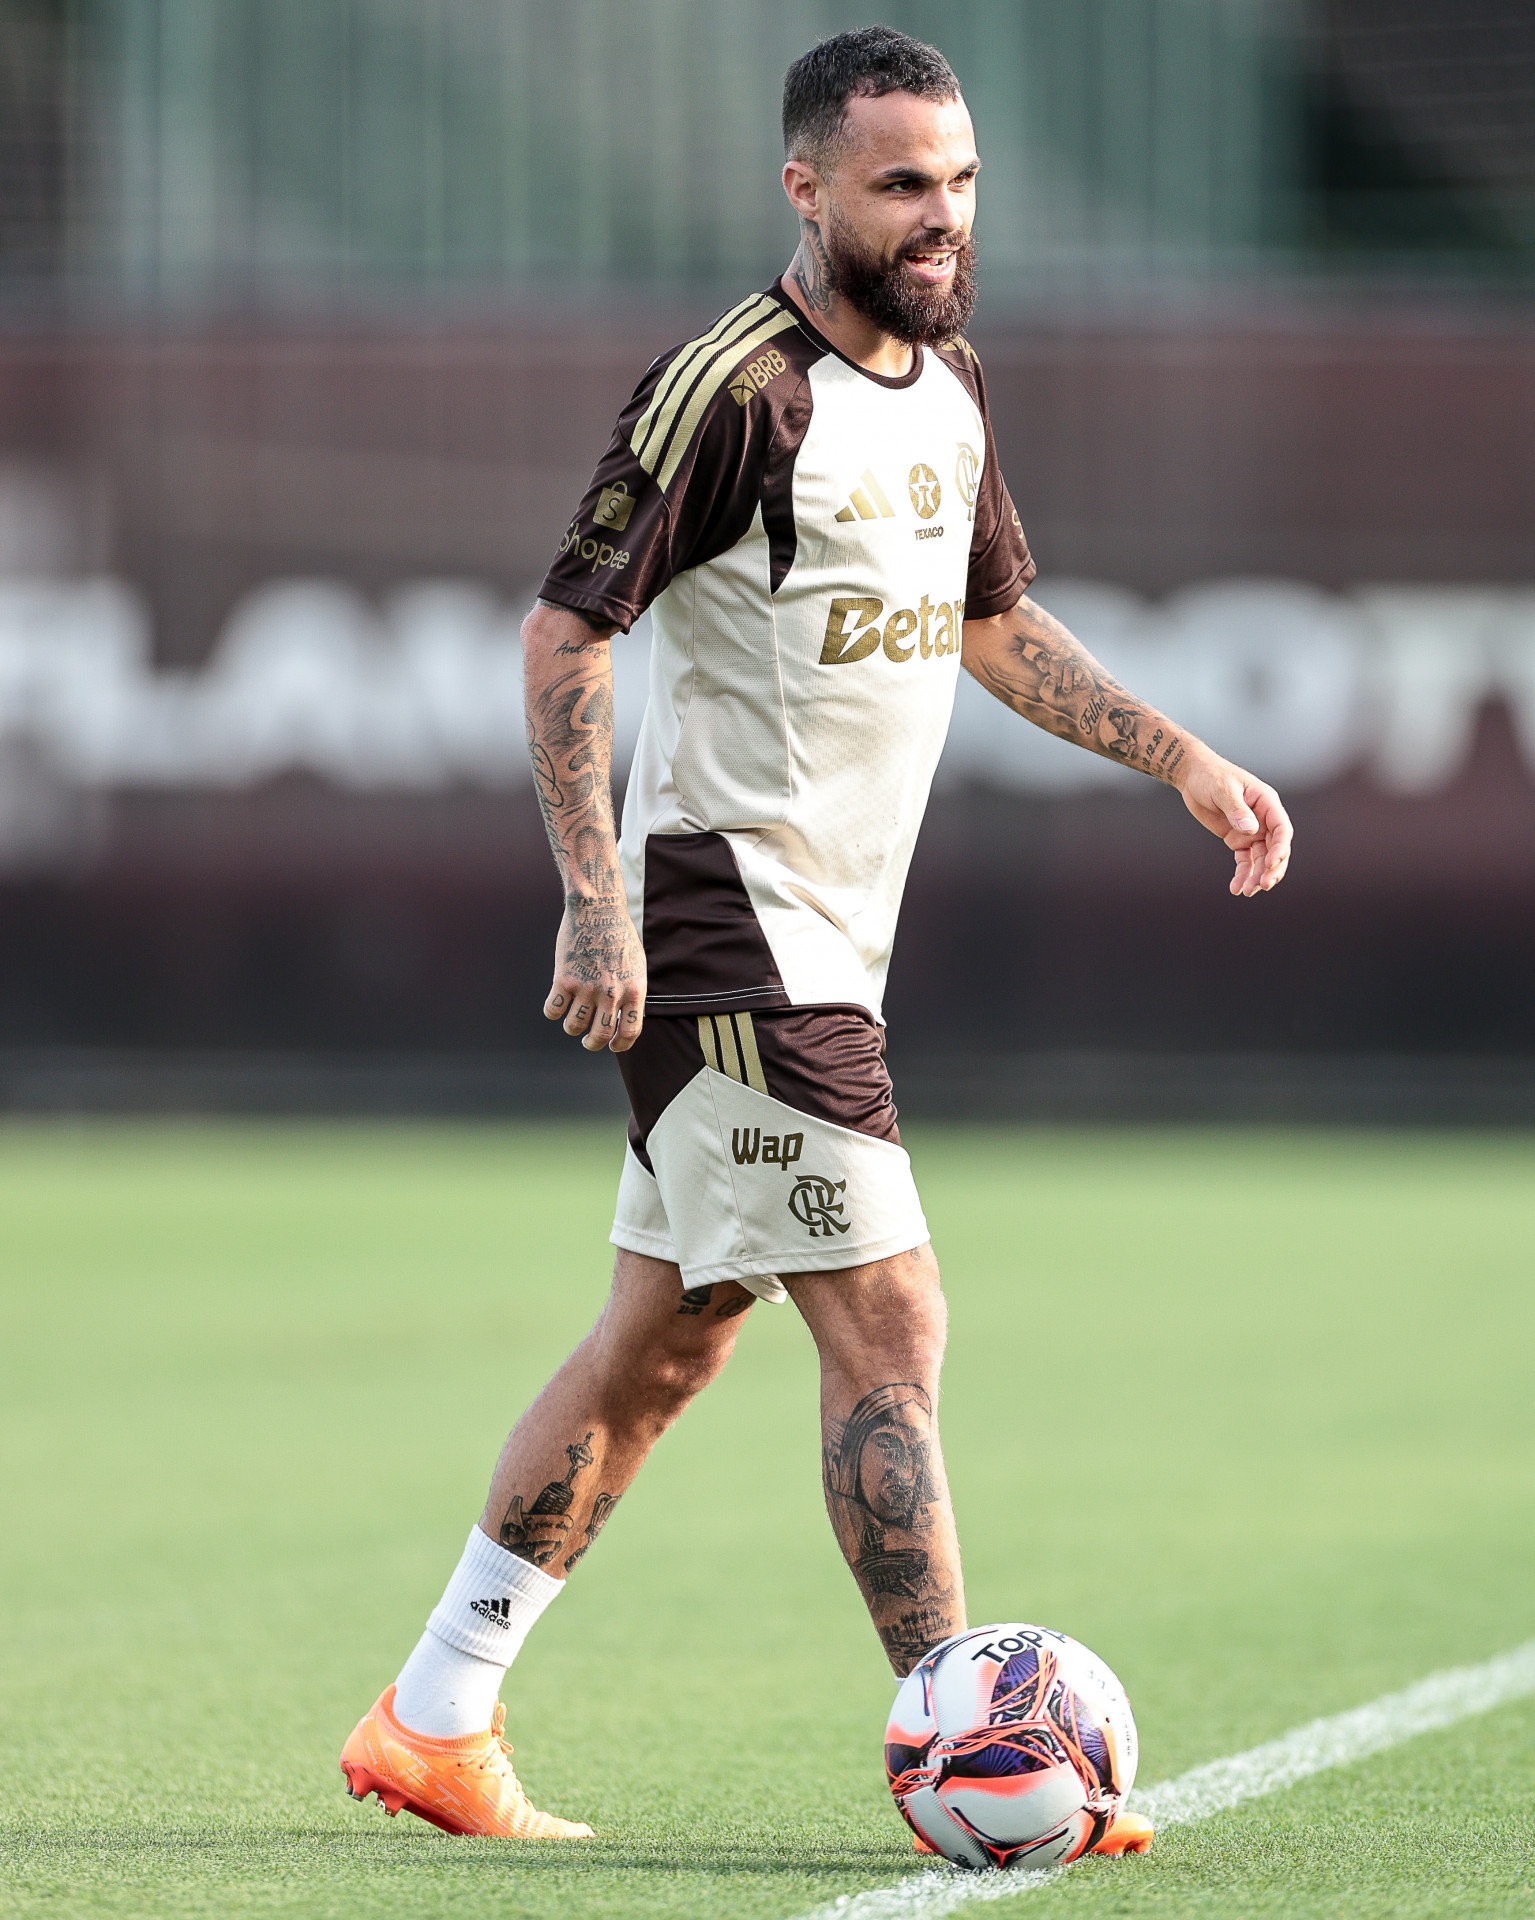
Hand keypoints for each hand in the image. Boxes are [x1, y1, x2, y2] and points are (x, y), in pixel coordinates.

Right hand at [544, 893, 646, 1051]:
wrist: (597, 908)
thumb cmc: (618, 936)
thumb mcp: (636, 965)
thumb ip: (631, 993)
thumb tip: (622, 1021)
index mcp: (634, 990)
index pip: (630, 1032)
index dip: (620, 1045)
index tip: (612, 1045)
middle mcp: (611, 992)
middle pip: (600, 1036)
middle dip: (592, 1043)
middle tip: (587, 1040)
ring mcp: (587, 986)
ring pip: (573, 1026)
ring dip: (572, 1027)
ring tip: (573, 1019)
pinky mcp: (564, 978)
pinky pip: (553, 1010)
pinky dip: (553, 1011)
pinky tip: (557, 1003)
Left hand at [1177, 748, 1292, 896]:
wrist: (1192, 776)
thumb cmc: (1210, 776)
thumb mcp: (1223, 789)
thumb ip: (1236, 809)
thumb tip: (1251, 830)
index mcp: (1266, 803)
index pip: (1281, 829)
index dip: (1280, 849)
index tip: (1272, 864)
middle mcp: (1263, 819)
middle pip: (1275, 849)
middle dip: (1271, 869)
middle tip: (1263, 886)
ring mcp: (1251, 831)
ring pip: (1261, 859)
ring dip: (1256, 876)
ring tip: (1246, 892)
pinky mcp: (1237, 839)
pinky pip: (1244, 861)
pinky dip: (1242, 875)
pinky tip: (1236, 888)